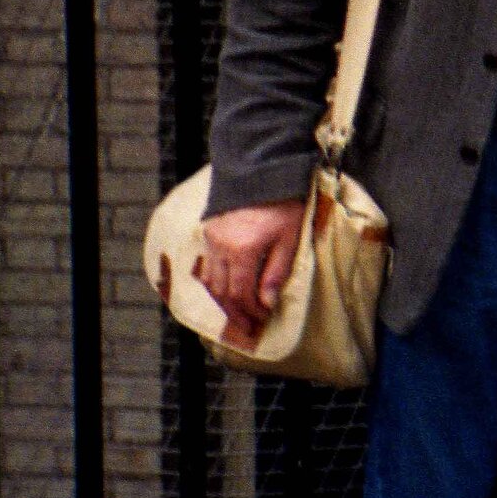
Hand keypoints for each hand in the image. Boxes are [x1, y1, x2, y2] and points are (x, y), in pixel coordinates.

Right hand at [200, 199, 305, 345]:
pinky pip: (206, 266)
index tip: (263, 320)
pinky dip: (215, 283)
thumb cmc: (284, 203)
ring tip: (238, 314)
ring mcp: (210, 238)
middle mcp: (220, 246)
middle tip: (249, 327)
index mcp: (243, 249)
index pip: (241, 293)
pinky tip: (227, 291)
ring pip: (210, 282)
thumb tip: (267, 304)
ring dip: (223, 302)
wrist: (263, 169)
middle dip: (236, 313)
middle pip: (222, 292)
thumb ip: (277, 272)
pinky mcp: (207, 231)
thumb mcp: (290, 238)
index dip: (251, 312)